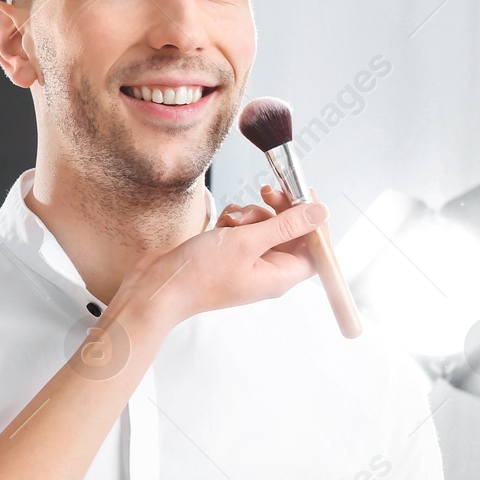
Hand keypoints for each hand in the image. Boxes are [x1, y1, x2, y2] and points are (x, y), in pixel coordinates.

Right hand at [107, 188, 328, 335]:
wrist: (159, 287)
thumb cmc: (200, 273)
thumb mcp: (247, 242)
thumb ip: (286, 225)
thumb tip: (320, 213)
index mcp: (280, 275)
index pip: (315, 246)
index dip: (313, 219)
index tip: (303, 192)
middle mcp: (268, 271)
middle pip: (290, 233)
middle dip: (278, 211)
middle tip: (267, 192)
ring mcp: (247, 263)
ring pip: (265, 227)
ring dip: (251, 214)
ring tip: (232, 221)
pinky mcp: (229, 255)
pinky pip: (244, 230)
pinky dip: (235, 221)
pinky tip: (221, 225)